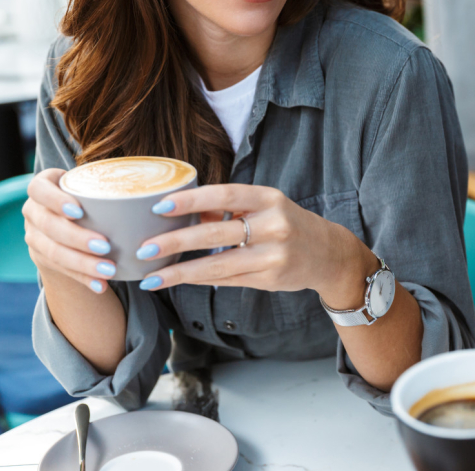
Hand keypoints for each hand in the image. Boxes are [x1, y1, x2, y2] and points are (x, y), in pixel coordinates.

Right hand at [23, 169, 117, 292]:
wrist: (64, 216)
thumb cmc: (86, 193)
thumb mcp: (89, 183)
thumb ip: (107, 184)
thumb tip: (155, 193)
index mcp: (41, 188)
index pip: (38, 190)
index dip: (55, 200)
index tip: (79, 211)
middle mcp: (33, 212)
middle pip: (49, 226)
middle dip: (77, 238)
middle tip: (105, 246)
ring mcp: (34, 236)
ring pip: (53, 252)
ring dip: (83, 264)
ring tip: (109, 271)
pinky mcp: (42, 257)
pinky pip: (62, 271)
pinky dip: (84, 278)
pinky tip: (101, 286)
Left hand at [137, 184, 378, 305]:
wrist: (329, 254)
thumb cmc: (289, 224)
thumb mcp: (265, 206)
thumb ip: (229, 208)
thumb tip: (185, 211)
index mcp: (269, 198)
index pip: (225, 194)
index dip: (191, 200)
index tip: (160, 207)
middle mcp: (273, 225)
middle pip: (216, 232)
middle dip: (176, 241)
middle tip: (145, 247)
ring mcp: (273, 255)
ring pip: (218, 264)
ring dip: (180, 272)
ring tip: (151, 276)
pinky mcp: (270, 279)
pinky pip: (227, 280)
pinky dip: (199, 279)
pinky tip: (177, 279)